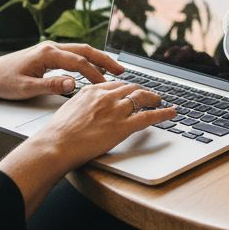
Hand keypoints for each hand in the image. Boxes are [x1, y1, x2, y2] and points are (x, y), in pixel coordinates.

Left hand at [0, 41, 124, 100]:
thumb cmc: (3, 82)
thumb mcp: (26, 88)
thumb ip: (51, 85)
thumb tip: (73, 84)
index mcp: (47, 53)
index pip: (78, 62)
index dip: (94, 73)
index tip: (107, 85)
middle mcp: (50, 47)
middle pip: (85, 50)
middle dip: (105, 60)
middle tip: (121, 71)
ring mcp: (49, 49)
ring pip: (81, 51)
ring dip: (98, 59)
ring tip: (114, 69)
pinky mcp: (48, 54)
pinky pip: (73, 54)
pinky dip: (87, 60)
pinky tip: (94, 69)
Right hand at [32, 82, 174, 165]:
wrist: (56, 144)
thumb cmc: (58, 133)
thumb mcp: (69, 109)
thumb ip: (83, 105)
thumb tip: (88, 109)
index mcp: (92, 90)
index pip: (116, 85)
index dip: (127, 88)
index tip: (131, 90)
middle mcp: (106, 96)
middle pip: (131, 88)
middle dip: (142, 91)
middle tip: (149, 94)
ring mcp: (116, 110)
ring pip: (142, 98)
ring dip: (154, 98)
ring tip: (160, 100)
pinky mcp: (123, 126)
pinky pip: (149, 116)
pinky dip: (164, 113)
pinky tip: (172, 112)